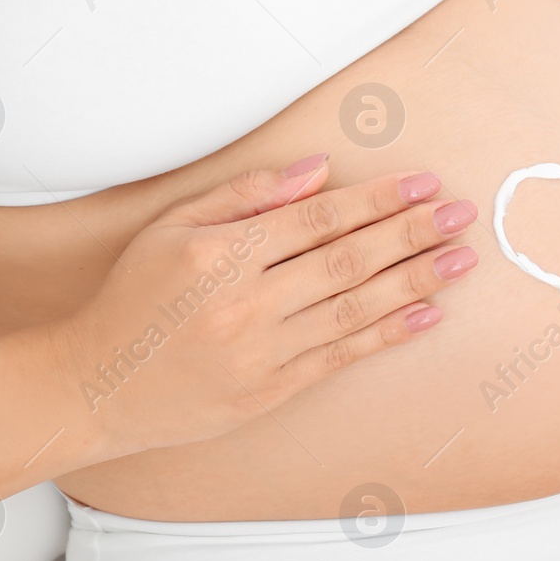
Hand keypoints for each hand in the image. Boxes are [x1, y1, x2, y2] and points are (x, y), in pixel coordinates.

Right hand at [52, 158, 478, 453]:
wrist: (97, 386)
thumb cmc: (135, 299)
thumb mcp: (172, 228)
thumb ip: (245, 197)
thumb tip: (317, 170)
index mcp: (221, 254)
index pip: (317, 218)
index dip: (376, 200)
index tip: (423, 184)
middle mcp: (246, 303)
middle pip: (347, 260)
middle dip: (411, 234)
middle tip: (462, 216)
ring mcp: (262, 351)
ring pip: (354, 309)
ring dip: (415, 282)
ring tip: (461, 260)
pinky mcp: (272, 390)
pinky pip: (342, 357)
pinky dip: (388, 334)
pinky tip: (428, 314)